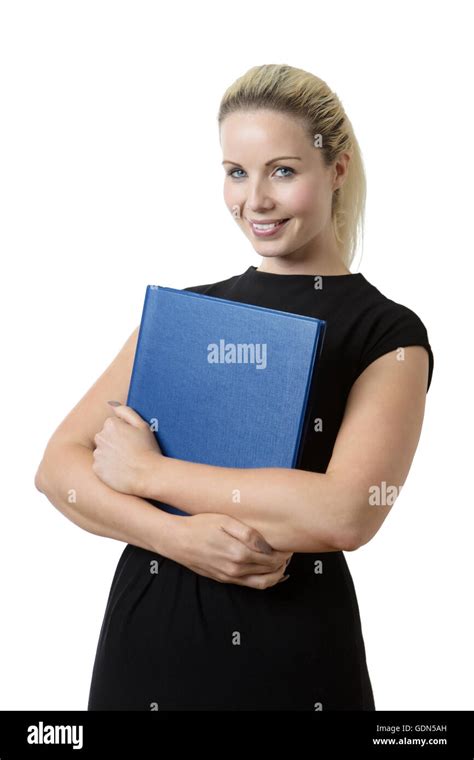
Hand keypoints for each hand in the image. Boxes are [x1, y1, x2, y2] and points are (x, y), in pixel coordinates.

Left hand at [92, 401, 161, 494]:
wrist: (147, 475)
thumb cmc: (147, 449)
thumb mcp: (142, 426)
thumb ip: (126, 411)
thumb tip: (112, 404)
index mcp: (110, 424)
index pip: (113, 425)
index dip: (125, 433)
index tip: (133, 441)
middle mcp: (100, 437)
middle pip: (106, 437)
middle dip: (115, 442)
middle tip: (130, 451)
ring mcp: (97, 453)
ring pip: (102, 451)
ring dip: (111, 455)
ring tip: (126, 462)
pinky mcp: (96, 468)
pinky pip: (100, 465)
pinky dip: (108, 468)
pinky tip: (121, 470)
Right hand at [174, 512, 292, 589]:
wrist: (177, 540)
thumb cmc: (201, 525)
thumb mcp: (225, 520)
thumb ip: (249, 533)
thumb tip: (267, 546)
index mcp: (239, 554)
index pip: (272, 559)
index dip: (284, 553)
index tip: (290, 544)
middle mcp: (236, 569)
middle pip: (270, 572)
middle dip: (283, 563)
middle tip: (289, 552)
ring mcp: (230, 577)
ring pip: (262, 583)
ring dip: (276, 574)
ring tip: (282, 562)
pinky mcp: (224, 579)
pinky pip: (250, 585)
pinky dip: (263, 580)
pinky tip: (268, 571)